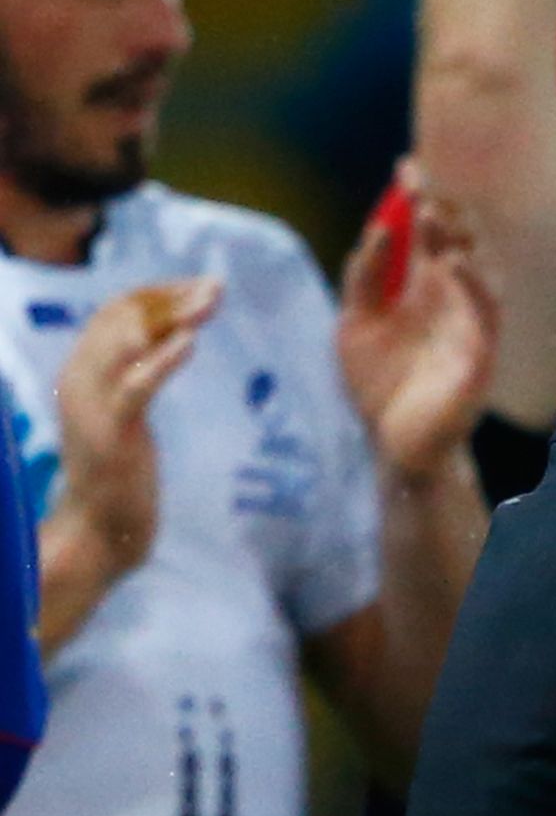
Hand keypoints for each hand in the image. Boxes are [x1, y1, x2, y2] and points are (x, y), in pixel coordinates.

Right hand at [48, 276, 216, 583]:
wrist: (98, 530)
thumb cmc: (118, 472)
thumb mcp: (123, 412)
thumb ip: (135, 375)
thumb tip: (167, 336)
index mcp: (80, 370)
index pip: (115, 312)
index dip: (158, 292)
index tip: (199, 286)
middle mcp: (78, 378)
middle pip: (122, 318)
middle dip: (171, 296)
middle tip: (216, 285)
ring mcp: (91, 404)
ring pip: (127, 342)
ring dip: (173, 315)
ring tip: (211, 301)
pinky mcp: (112, 433)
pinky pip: (136, 386)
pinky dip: (163, 360)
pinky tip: (191, 342)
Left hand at [338, 162, 497, 478]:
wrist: (394, 446)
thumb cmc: (380, 387)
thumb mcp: (356, 322)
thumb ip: (365, 278)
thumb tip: (380, 229)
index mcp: (424, 289)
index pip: (429, 234)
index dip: (421, 199)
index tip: (407, 166)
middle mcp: (451, 300)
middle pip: (458, 242)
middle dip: (444, 210)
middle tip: (425, 180)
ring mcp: (468, 326)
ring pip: (478, 270)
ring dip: (460, 240)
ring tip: (436, 211)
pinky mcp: (478, 355)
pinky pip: (484, 313)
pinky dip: (474, 284)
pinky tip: (456, 261)